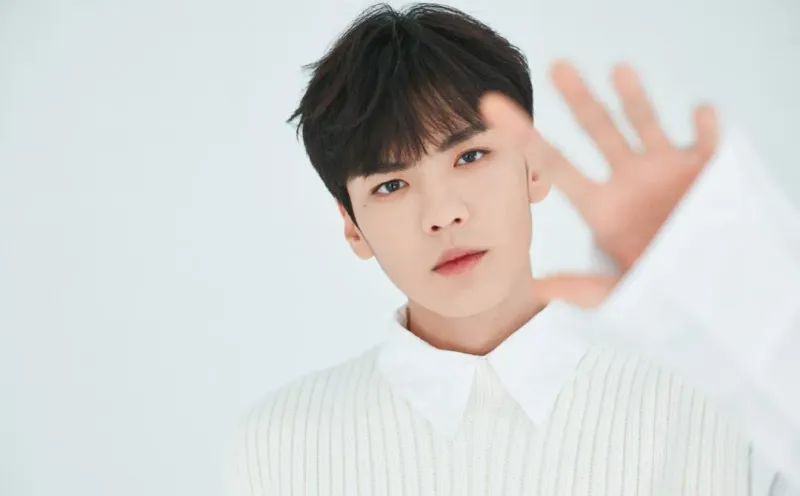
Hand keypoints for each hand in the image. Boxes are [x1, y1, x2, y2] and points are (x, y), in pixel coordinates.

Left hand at [480, 60, 719, 307]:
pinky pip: (705, 141)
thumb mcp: (617, 294)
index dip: (525, 138)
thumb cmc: (657, 291)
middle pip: (598, 130)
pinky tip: (699, 114)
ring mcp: (665, 169)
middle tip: (557, 67)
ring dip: (633, 98)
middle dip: (579, 100)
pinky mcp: (706, 169)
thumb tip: (537, 287)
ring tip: (618, 70)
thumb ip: (580, 288)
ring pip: (645, 123)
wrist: (710, 291)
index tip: (494, 111)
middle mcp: (626, 179)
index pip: (554, 165)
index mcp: (598, 204)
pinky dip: (704, 126)